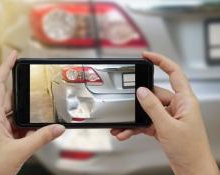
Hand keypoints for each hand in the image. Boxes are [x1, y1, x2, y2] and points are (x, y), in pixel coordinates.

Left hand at [0, 51, 64, 174]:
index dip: (6, 67)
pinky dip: (26, 127)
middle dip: (24, 93)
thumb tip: (58, 128)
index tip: (14, 55)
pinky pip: (15, 125)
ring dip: (26, 114)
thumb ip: (42, 138)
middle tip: (38, 86)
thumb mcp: (20, 151)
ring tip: (40, 112)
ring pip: (14, 113)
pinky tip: (35, 131)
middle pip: (10, 97)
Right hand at [111, 52, 218, 174]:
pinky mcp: (163, 126)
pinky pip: (146, 122)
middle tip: (125, 104)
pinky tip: (126, 132)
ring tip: (121, 126)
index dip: (160, 61)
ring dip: (134, 118)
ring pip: (148, 110)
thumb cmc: (190, 150)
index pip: (174, 72)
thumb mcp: (167, 126)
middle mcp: (177, 106)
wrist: (191, 170)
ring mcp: (169, 116)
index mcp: (185, 100)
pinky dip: (136, 127)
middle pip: (154, 94)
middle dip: (137, 101)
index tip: (146, 56)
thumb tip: (141, 91)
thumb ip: (153, 107)